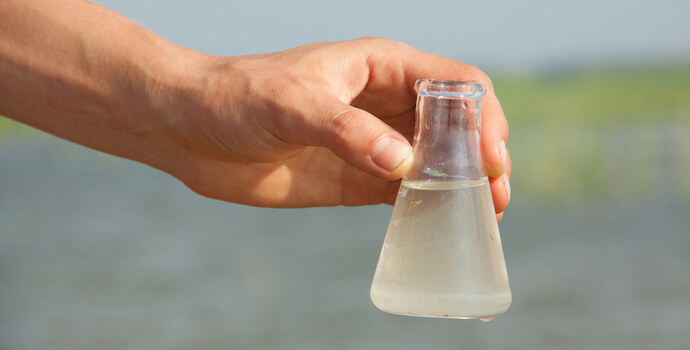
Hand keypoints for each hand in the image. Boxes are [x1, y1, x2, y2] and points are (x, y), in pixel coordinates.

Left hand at [169, 38, 510, 216]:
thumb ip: (347, 131)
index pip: (455, 85)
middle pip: (457, 125)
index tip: (488, 157)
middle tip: (494, 194)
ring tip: (484, 215)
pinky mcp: (355, 179)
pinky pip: (404, 193)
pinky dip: (427, 207)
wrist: (190, 129)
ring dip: (463, 186)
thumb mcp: (291, 104)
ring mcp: (372, 143)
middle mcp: (385, 103)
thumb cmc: (236, 96)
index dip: (482, 117)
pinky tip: (440, 225)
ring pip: (437, 162)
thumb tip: (404, 164)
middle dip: (483, 156)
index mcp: (382, 67)